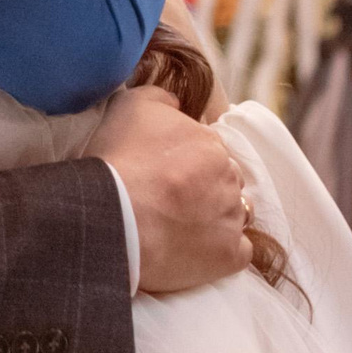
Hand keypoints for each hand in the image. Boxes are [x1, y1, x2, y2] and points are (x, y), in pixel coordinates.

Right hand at [86, 86, 249, 295]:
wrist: (112, 216)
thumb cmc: (118, 160)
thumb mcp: (130, 105)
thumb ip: (160, 97)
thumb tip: (177, 102)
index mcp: (210, 142)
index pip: (210, 149)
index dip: (188, 161)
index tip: (166, 173)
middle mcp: (229, 177)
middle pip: (227, 181)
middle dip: (206, 189)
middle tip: (172, 201)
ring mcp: (233, 218)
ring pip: (236, 214)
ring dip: (217, 218)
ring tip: (183, 227)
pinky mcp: (230, 255)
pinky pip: (239, 252)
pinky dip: (222, 252)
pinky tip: (196, 251)